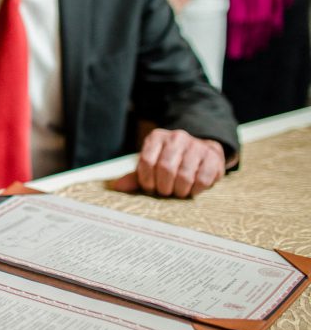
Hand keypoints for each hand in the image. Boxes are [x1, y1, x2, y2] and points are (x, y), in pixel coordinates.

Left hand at [111, 128, 225, 197]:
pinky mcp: (213, 156)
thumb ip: (135, 176)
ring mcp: (196, 145)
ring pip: (184, 175)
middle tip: (165, 192)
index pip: (146, 161)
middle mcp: (176, 137)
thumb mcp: (151, 165)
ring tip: (178, 192)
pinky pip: (202, 179)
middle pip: (165, 169)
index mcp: (157, 137)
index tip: (150, 188)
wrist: (202, 151)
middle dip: (163, 187)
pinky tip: (192, 189)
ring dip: (179, 190)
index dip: (146, 180)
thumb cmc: (170, 162)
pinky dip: (195, 190)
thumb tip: (117, 187)